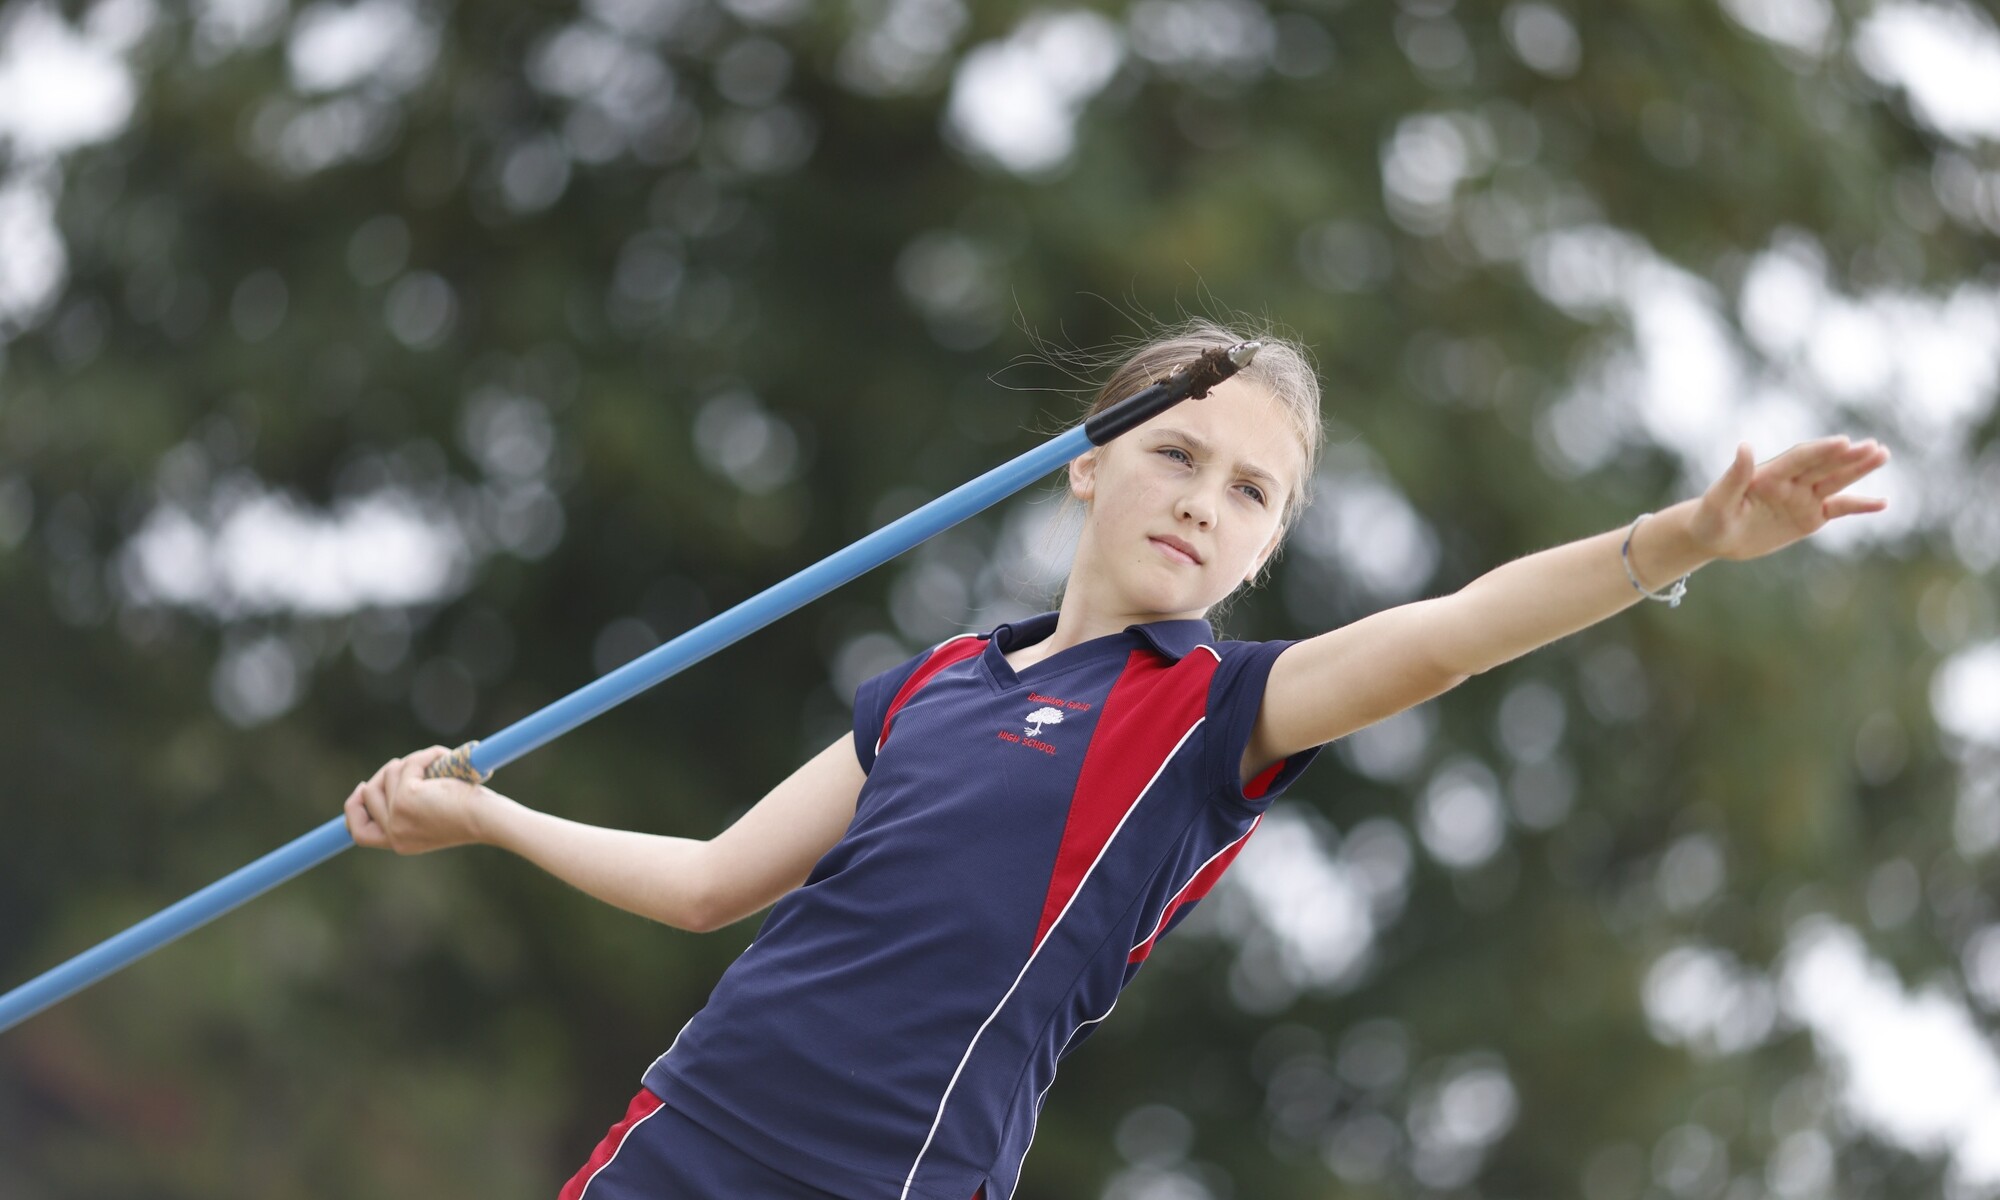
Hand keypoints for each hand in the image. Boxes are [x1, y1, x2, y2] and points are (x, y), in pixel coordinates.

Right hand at [343, 746, 487, 854]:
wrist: (489, 819)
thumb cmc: (472, 814)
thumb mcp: (434, 817)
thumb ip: (410, 807)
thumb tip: (383, 781)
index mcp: (400, 843)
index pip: (360, 833)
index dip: (354, 809)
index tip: (361, 788)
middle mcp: (394, 834)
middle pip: (368, 795)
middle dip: (389, 774)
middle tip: (414, 766)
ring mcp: (397, 816)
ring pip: (388, 774)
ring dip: (414, 762)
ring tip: (440, 766)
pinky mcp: (406, 798)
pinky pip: (408, 764)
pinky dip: (427, 756)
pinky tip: (446, 760)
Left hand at [1686, 435, 1890, 562]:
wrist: (1713, 537)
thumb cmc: (1710, 517)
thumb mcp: (1718, 499)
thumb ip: (1734, 475)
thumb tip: (1745, 446)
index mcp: (1769, 475)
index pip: (1800, 459)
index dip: (1821, 451)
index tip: (1844, 442)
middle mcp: (1790, 482)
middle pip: (1824, 466)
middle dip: (1849, 457)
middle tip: (1874, 447)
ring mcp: (1802, 498)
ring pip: (1836, 482)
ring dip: (1858, 470)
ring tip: (1882, 454)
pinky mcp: (1809, 517)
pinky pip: (1839, 509)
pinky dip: (1859, 505)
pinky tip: (1883, 502)